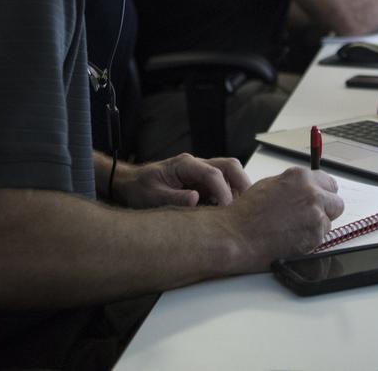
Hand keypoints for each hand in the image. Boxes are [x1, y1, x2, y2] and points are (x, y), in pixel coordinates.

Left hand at [115, 153, 250, 208]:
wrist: (132, 184)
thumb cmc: (140, 188)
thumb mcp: (152, 196)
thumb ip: (174, 197)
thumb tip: (196, 199)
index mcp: (185, 164)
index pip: (213, 173)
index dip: (224, 191)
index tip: (227, 209)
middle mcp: (197, 164)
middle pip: (230, 166)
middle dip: (242, 183)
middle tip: (246, 206)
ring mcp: (201, 173)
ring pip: (230, 173)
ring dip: (238, 190)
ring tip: (238, 212)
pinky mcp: (203, 183)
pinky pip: (223, 185)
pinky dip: (230, 196)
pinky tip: (227, 214)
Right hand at [216, 167, 344, 270]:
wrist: (237, 235)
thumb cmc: (247, 213)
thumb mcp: (271, 186)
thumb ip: (294, 186)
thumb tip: (307, 189)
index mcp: (300, 177)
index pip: (328, 183)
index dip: (322, 194)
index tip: (319, 200)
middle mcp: (311, 192)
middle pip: (336, 202)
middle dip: (326, 211)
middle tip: (309, 218)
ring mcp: (315, 214)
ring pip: (329, 221)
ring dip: (317, 227)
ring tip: (294, 230)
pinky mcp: (315, 234)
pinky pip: (322, 238)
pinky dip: (310, 240)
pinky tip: (292, 239)